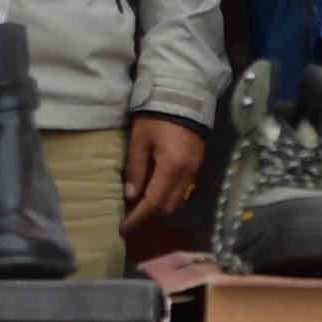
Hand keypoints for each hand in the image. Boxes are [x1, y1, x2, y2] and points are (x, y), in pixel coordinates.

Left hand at [121, 115, 207, 247]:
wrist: (184, 93)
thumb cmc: (156, 115)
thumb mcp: (139, 140)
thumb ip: (135, 169)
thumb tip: (130, 196)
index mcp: (172, 168)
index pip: (153, 203)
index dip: (138, 218)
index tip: (123, 228)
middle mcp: (187, 173)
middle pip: (168, 206)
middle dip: (149, 215)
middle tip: (130, 216)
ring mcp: (196, 169)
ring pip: (177, 200)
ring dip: (159, 206)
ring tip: (140, 203)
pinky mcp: (198, 163)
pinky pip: (183, 188)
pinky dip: (168, 194)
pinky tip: (154, 188)